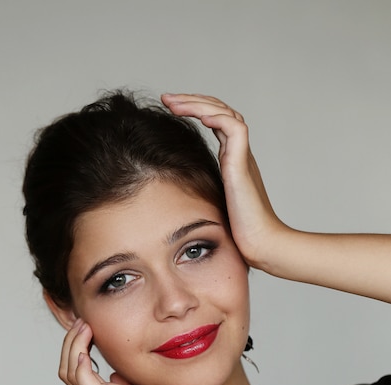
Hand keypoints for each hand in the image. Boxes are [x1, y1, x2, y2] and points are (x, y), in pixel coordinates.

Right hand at [58, 319, 218, 384]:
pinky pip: (86, 384)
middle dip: (70, 343)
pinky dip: (80, 364)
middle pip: (67, 373)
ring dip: (73, 347)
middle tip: (81, 321)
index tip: (86, 327)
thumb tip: (115, 375)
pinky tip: (87, 348)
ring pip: (71, 375)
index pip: (76, 375)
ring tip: (84, 326)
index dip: (75, 349)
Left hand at [161, 93, 287, 267]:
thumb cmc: (238, 232)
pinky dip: (217, 118)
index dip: (195, 109)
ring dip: (197, 104)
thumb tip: (172, 192)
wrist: (261, 245)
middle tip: (166, 98)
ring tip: (172, 102)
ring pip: (225, 114)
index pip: (216, 121)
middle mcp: (239, 154)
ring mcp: (242, 158)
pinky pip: (234, 129)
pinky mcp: (243, 165)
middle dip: (192, 100)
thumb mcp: (211, 204)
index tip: (170, 107)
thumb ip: (198, 190)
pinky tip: (199, 117)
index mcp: (232, 160)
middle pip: (219, 111)